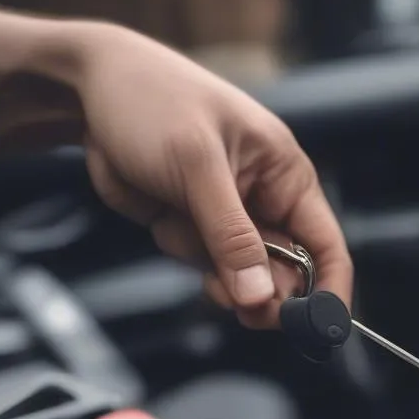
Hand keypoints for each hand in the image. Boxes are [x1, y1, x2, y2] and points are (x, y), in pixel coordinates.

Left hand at [73, 24, 352, 328]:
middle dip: (256, 288)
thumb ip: (231, 236)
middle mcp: (267, 199)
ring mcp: (230, 216)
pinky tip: (162, 212)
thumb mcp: (197, 166)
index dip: (327, 292)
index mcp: (287, 176)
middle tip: (231, 298)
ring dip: (208, 263)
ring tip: (177, 218)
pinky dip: (180, 248)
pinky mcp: (196, 226)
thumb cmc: (154, 103)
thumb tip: (261, 298)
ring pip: (238, 276)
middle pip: (285, 275)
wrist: (91, 88)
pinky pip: (201, 264)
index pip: (327, 247)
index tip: (313, 329)